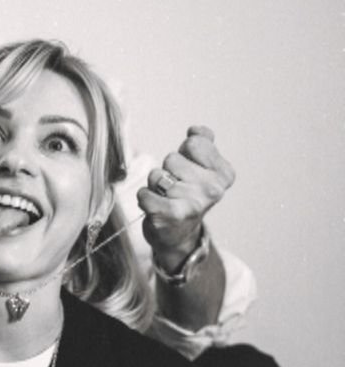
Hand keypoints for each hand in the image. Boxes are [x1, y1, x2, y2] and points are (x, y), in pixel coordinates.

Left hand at [136, 126, 234, 271]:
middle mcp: (212, 189)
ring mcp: (192, 203)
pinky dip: (144, 198)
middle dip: (169, 170)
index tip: (191, 171)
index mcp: (224, 175)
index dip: (186, 154)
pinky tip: (156, 207)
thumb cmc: (188, 195)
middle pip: (172, 158)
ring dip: (156, 186)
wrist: (179, 236)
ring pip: (157, 175)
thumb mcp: (203, 168)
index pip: (195, 142)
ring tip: (167, 198)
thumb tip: (196, 130)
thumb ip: (203, 142)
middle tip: (177, 188)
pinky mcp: (169, 215)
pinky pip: (143, 193)